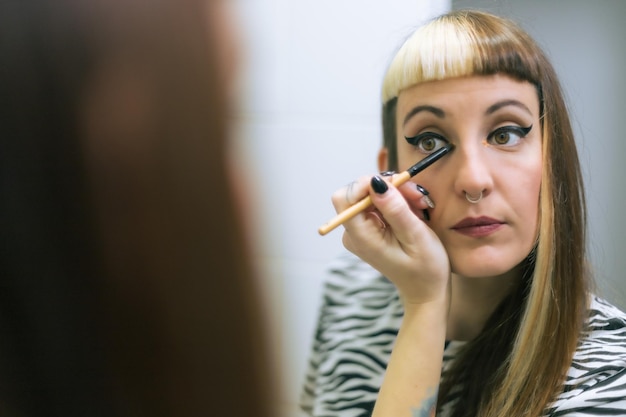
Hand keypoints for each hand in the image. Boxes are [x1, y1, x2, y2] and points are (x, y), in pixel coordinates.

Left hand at [332, 174, 449, 305]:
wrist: (426, 290)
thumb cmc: (425, 269)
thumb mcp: (415, 236)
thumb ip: (395, 209)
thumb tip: (376, 182)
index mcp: (361, 237)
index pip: (345, 198)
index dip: (366, 184)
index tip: (394, 184)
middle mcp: (355, 232)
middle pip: (359, 193)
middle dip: (389, 187)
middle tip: (417, 195)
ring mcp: (362, 230)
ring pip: (372, 194)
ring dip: (398, 193)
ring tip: (421, 205)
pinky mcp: (371, 227)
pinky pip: (380, 203)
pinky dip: (398, 201)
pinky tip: (415, 210)